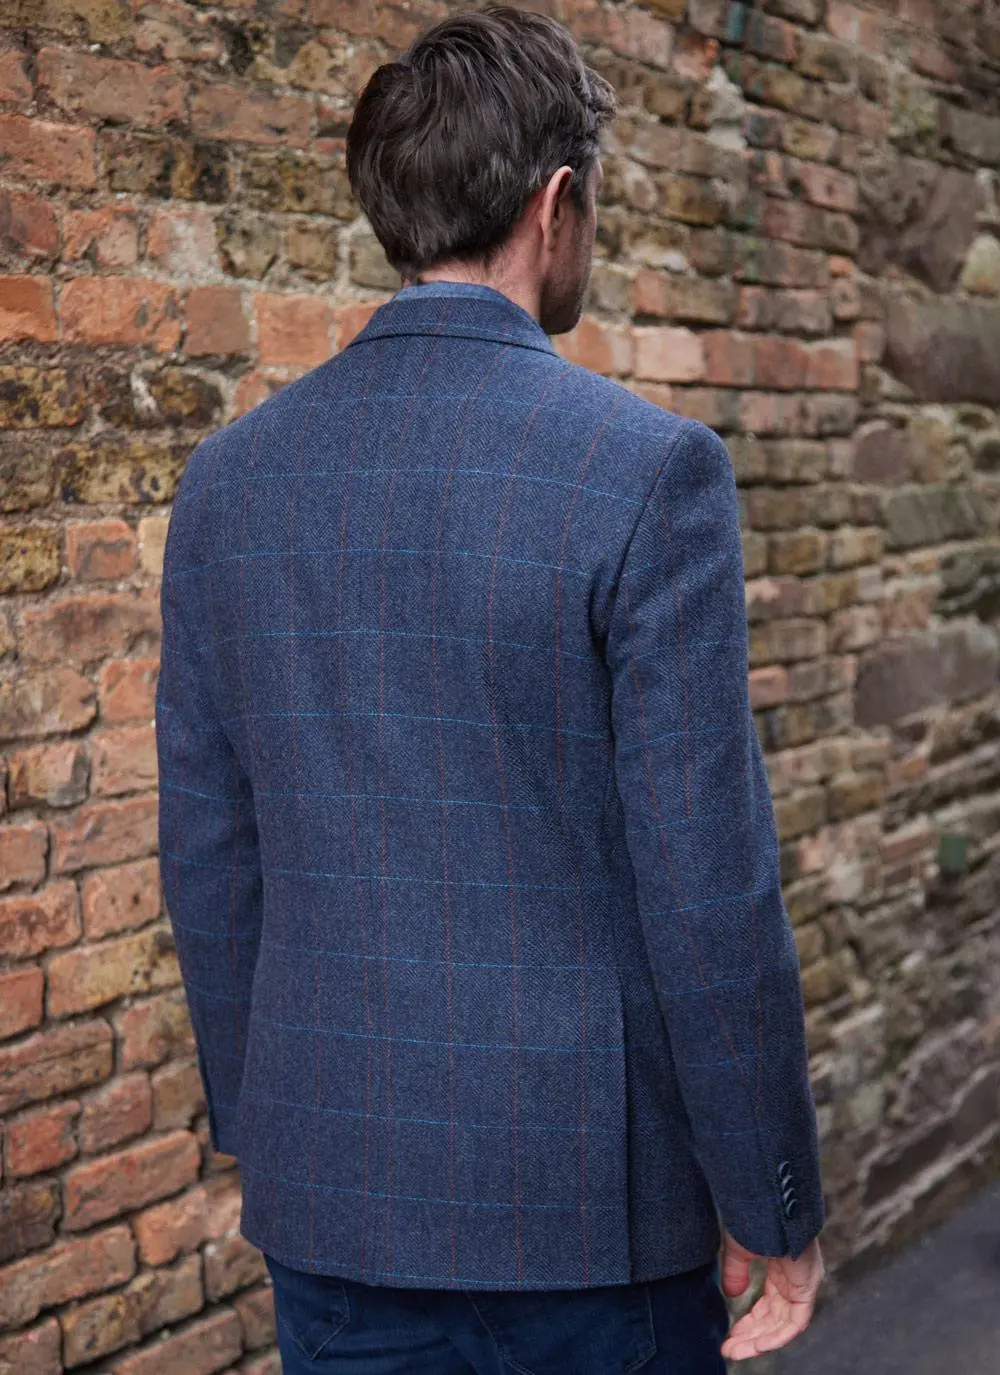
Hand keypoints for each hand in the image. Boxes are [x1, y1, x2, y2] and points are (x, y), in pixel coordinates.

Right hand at [719, 1227, 823, 1361]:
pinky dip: (777, 1336)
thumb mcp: (739, 1248)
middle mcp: (795, 1280)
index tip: (729, 1335)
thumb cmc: (756, 1216)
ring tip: (735, 1350)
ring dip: (759, 1340)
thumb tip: (732, 1295)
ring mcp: (803, 1285)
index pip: (767, 1305)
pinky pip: (795, 1322)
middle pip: (773, 1319)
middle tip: (729, 1348)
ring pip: (783, 1324)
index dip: (748, 1322)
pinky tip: (756, 1344)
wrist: (770, 1201)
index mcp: (782, 1269)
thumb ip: (735, 1272)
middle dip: (750, 1335)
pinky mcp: (808, 1288)